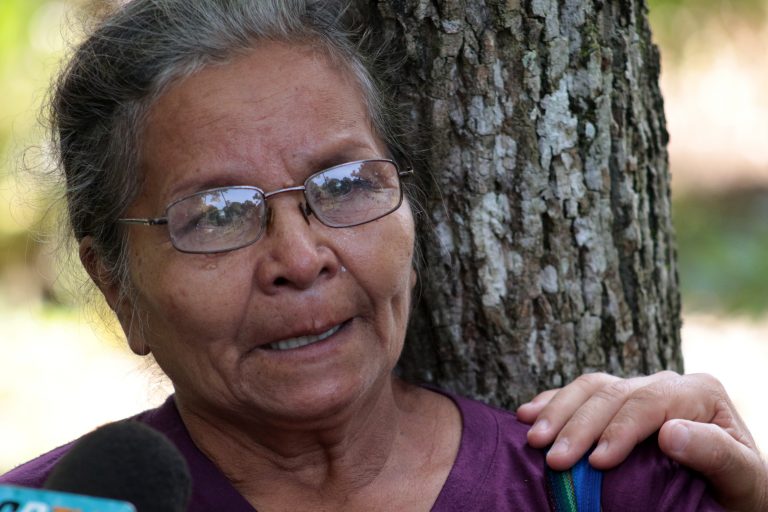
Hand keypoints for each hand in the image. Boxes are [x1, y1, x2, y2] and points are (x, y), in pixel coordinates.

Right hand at [516, 371, 767, 511]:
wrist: (731, 488)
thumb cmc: (739, 488)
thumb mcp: (743, 477)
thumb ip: (715, 452)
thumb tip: (670, 432)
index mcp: (698, 392)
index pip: (648, 403)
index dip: (617, 429)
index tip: (596, 462)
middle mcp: (665, 382)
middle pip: (612, 393)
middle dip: (578, 425)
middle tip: (553, 458)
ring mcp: (638, 387)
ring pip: (589, 386)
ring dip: (556, 410)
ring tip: (533, 438)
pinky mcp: (617, 398)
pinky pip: (579, 391)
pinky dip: (551, 401)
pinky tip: (528, 414)